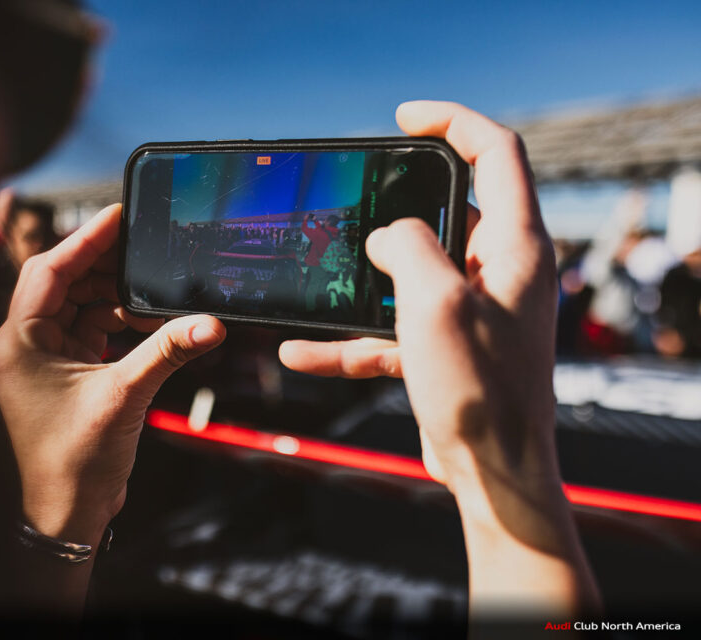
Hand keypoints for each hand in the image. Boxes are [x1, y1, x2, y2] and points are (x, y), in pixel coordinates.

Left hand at [0, 204, 224, 544]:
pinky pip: (88, 328)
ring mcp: (41, 357)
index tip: (119, 215)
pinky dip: (116, 320)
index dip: (85, 239)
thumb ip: (167, 352)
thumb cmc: (76, 462)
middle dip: (105, 266)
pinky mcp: (61, 370)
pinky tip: (146, 320)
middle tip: (144, 248)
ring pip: (78, 304)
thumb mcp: (125, 397)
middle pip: (64, 282)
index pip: (48, 270)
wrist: (69, 512)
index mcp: (17, 342)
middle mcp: (21, 344)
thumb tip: (211, 322)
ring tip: (152, 291)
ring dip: (114, 296)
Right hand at [281, 101, 556, 490]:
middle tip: (353, 200)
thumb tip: (388, 234)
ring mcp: (472, 309)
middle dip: (393, 209)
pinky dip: (352, 339)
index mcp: (515, 246)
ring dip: (361, 285)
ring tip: (316, 282)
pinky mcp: (448, 345)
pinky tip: (303, 351)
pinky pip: (392, 329)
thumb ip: (407, 248)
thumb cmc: (480, 392)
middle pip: (447, 211)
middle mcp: (499, 270)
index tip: (405, 118)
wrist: (492, 473)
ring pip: (409, 274)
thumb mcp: (434, 303)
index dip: (453, 122)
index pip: (496, 154)